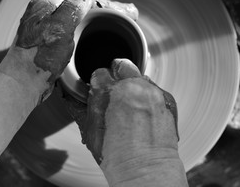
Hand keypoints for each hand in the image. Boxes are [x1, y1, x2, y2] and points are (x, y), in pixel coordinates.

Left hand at [0, 0, 93, 102]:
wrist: (23, 83)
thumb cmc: (40, 57)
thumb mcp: (61, 27)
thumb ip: (73, 7)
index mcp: (42, 4)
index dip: (86, 4)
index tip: (97, 16)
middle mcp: (38, 13)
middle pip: (68, 8)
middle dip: (81, 17)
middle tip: (90, 29)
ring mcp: (39, 28)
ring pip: (65, 22)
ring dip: (76, 29)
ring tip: (80, 39)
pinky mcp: (41, 42)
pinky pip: (61, 34)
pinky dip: (69, 39)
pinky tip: (70, 47)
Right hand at [68, 59, 187, 186]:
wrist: (146, 172)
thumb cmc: (117, 157)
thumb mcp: (90, 131)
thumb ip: (79, 107)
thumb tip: (71, 96)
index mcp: (110, 91)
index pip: (100, 72)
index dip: (98, 83)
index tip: (100, 91)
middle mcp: (133, 87)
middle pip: (122, 66)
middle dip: (117, 77)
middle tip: (115, 94)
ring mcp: (153, 92)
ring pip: (140, 77)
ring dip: (134, 87)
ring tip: (131, 108)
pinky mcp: (168, 100)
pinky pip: (155, 90)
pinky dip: (149, 97)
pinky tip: (144, 114)